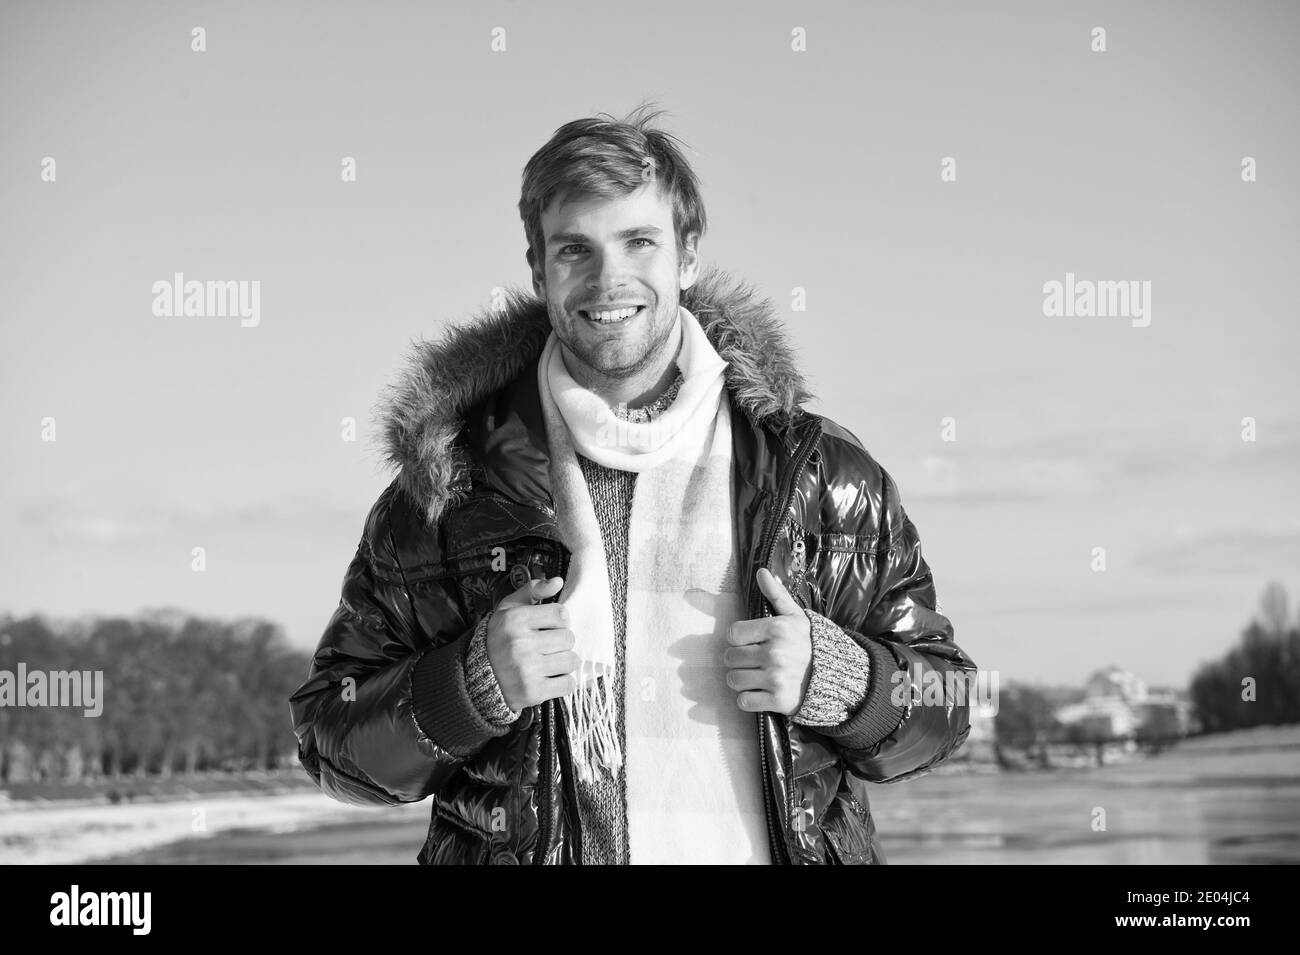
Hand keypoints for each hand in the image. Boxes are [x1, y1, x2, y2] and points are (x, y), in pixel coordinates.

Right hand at [484, 576, 579, 711]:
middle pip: (568, 638)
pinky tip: (550, 677)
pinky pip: (567, 684)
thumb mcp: (509, 609)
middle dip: (562, 642)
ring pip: (571, 660)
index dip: (559, 620)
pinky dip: (563, 682)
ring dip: (564, 662)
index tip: (550, 626)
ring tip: (550, 661)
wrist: (479, 677)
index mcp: (515, 620)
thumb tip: (557, 581)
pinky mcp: (533, 692)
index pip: (561, 614)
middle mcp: (520, 644)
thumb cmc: (498, 640)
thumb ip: (533, 591)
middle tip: (548, 645)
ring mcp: (526, 670)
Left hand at [723, 567, 812, 715]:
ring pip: (733, 680)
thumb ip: (776, 594)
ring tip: (755, 675)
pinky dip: (748, 699)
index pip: (733, 633)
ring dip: (741, 679)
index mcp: (777, 629)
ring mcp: (775, 678)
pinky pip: (744, 701)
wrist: (836, 676)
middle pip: (730, 658)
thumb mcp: (796, 616)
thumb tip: (761, 572)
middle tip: (753, 661)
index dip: (738, 638)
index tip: (750, 642)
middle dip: (738, 660)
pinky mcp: (777, 701)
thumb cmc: (810, 644)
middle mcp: (774, 653)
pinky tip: (760, 692)